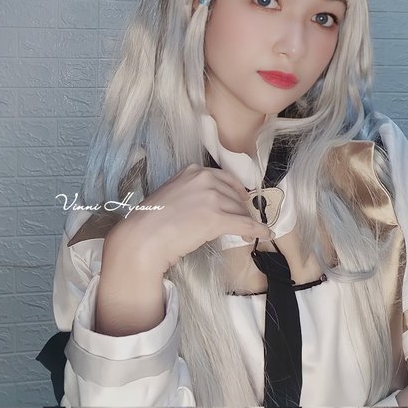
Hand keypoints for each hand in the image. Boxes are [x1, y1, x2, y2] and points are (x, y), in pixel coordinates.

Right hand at [106, 164, 272, 274]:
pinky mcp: (217, 218)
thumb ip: (192, 193)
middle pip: (234, 196)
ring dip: (247, 222)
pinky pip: (244, 224)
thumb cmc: (151, 220)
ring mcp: (212, 198)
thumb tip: (207, 206)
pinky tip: (265, 235)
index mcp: (193, 171)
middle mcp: (205, 179)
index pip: (225, 178)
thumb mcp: (172, 195)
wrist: (142, 237)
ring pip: (240, 211)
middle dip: (240, 210)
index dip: (236, 191)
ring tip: (250, 233)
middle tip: (243, 222)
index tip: (243, 199)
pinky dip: (257, 230)